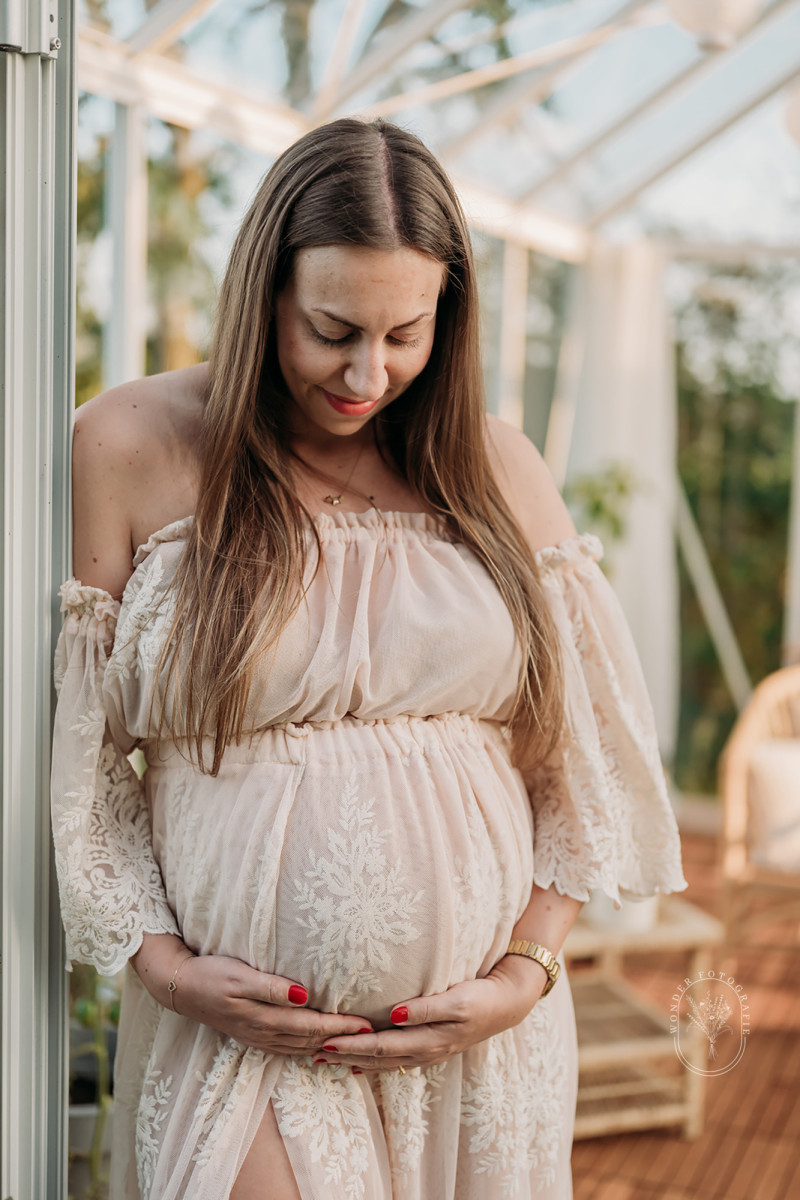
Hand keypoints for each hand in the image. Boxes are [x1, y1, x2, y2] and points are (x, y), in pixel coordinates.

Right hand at [131, 935, 372, 1054]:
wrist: (181, 988)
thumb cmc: (212, 974)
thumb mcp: (239, 976)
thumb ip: (271, 988)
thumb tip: (304, 995)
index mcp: (263, 1018)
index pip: (311, 1025)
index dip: (340, 1026)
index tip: (365, 1025)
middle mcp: (264, 1033)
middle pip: (311, 1040)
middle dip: (342, 1039)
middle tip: (372, 1035)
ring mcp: (258, 1037)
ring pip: (301, 1047)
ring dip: (328, 1046)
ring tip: (353, 1043)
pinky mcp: (253, 1035)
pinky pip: (288, 1048)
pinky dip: (308, 1048)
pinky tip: (319, 1048)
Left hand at [312, 954, 548, 1072]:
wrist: (507, 1003)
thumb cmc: (481, 996)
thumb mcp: (456, 999)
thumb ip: (425, 1008)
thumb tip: (393, 1014)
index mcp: (428, 1040)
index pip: (381, 1046)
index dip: (352, 1045)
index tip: (326, 1040)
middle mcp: (424, 1052)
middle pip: (376, 1058)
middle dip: (344, 1055)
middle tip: (312, 1052)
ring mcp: (427, 1052)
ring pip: (382, 1062)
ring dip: (353, 1060)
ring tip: (326, 1058)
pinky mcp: (429, 1047)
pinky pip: (394, 1060)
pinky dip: (372, 1061)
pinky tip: (358, 1064)